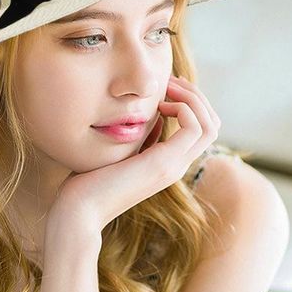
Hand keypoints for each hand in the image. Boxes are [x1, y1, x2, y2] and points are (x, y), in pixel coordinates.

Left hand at [48, 75, 220, 234]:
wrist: (79, 210)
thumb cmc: (88, 182)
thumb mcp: (120, 151)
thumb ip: (140, 137)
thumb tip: (151, 116)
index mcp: (167, 162)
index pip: (201, 130)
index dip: (190, 103)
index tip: (166, 88)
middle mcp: (176, 165)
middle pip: (212, 124)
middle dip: (196, 96)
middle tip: (171, 81)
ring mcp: (173, 165)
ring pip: (210, 125)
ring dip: (193, 98)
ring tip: (169, 87)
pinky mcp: (163, 163)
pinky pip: (195, 128)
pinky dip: (184, 108)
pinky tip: (160, 104)